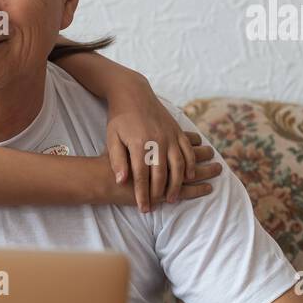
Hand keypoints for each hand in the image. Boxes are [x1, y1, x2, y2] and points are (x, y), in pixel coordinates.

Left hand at [105, 86, 216, 210]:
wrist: (133, 94)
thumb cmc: (119, 119)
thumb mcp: (112, 138)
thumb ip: (116, 160)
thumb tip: (121, 181)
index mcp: (139, 144)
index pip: (141, 176)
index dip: (142, 194)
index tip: (143, 208)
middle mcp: (157, 141)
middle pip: (161, 174)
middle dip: (159, 193)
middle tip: (156, 206)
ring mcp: (170, 135)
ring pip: (178, 165)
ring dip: (177, 183)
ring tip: (172, 197)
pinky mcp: (177, 131)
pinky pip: (188, 151)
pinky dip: (190, 165)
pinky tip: (188, 177)